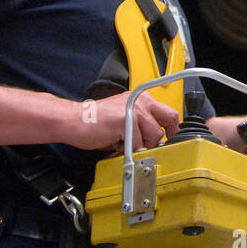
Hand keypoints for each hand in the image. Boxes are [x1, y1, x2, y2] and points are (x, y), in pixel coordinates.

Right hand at [66, 90, 180, 152]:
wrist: (74, 120)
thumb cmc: (97, 122)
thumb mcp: (126, 117)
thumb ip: (143, 124)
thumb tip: (159, 140)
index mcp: (141, 98)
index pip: (169, 112)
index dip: (172, 129)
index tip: (170, 139)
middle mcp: (141, 100)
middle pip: (170, 118)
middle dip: (166, 136)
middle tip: (156, 145)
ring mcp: (134, 110)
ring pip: (154, 135)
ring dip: (142, 145)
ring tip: (126, 143)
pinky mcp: (126, 121)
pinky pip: (137, 143)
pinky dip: (128, 149)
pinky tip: (117, 143)